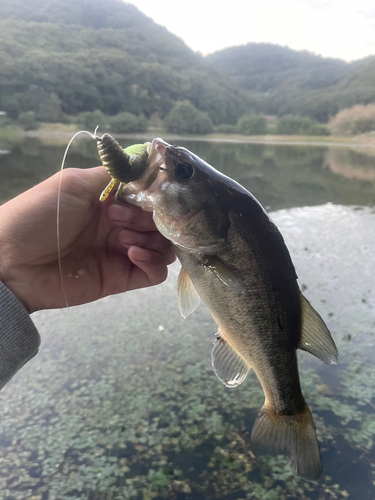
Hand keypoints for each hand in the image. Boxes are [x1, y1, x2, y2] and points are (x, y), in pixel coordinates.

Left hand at [0, 167, 174, 312]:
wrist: (11, 261)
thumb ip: (112, 175)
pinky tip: (132, 254)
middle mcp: (120, 225)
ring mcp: (122, 252)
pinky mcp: (121, 278)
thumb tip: (144, 163)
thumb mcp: (74, 183)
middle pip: (159, 221)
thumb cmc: (38, 216)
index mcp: (109, 201)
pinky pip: (155, 273)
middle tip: (119, 221)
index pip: (149, 197)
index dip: (152, 196)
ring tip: (124, 240)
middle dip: (148, 218)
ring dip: (153, 240)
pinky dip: (153, 262)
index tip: (144, 197)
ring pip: (163, 246)